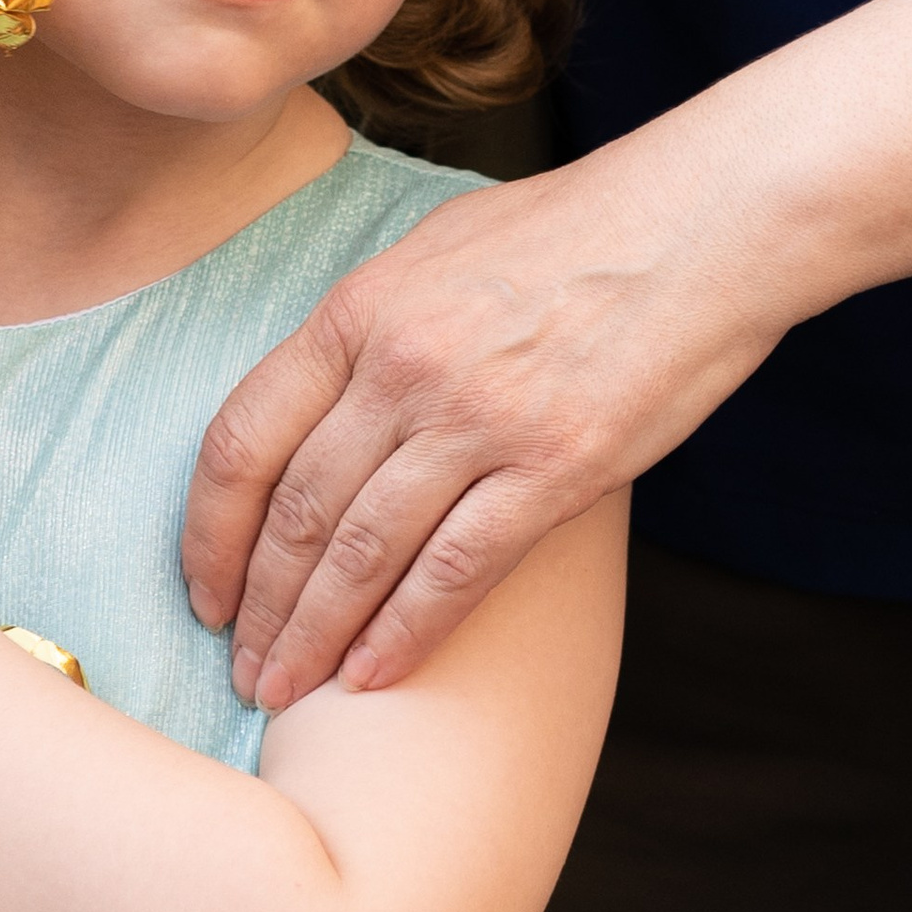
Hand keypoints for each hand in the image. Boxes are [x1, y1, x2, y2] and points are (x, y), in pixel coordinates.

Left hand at [182, 144, 778, 705]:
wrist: (707, 222)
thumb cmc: (575, 232)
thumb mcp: (435, 252)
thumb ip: (368, 330)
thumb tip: (318, 404)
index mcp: (358, 312)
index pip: (242, 440)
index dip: (209, 532)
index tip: (204, 591)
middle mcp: (402, 367)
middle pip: (296, 511)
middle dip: (258, 606)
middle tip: (243, 666)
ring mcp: (478, 420)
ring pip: (363, 553)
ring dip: (316, 634)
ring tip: (287, 689)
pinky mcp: (556, 466)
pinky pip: (456, 569)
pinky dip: (405, 632)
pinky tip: (372, 677)